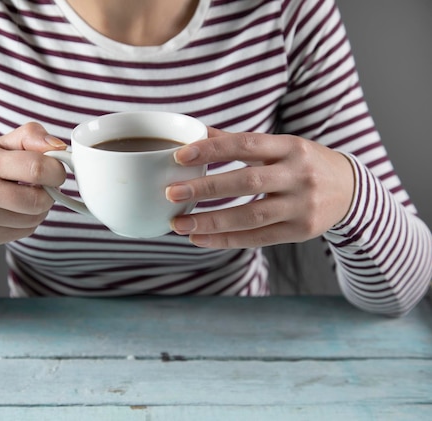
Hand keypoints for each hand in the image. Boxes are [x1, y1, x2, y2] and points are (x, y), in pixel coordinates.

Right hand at [0, 123, 66, 248]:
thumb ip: (29, 137)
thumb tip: (59, 146)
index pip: (37, 169)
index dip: (56, 170)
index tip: (56, 170)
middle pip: (39, 200)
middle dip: (50, 193)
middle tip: (42, 186)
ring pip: (34, 219)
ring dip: (39, 209)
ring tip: (24, 197)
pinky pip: (24, 233)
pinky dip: (26, 222)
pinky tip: (12, 211)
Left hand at [166, 127, 354, 248]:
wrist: (350, 191)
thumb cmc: (304, 163)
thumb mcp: (280, 145)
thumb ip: (240, 142)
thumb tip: (197, 132)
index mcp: (290, 147)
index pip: (246, 144)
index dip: (213, 149)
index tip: (180, 156)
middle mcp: (298, 175)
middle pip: (247, 182)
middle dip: (206, 188)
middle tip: (171, 193)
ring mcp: (301, 206)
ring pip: (251, 216)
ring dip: (210, 222)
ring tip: (178, 224)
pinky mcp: (300, 231)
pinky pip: (257, 239)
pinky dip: (226, 240)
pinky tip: (199, 239)